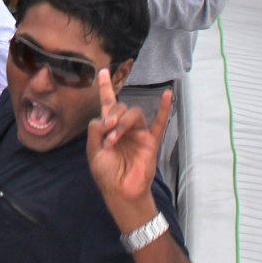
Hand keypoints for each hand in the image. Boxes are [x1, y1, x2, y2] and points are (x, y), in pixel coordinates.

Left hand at [88, 71, 171, 224]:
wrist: (120, 191)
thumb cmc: (106, 172)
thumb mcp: (93, 150)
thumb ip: (95, 129)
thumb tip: (107, 117)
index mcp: (109, 127)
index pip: (108, 102)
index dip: (105, 87)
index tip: (103, 71)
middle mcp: (124, 126)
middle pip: (121, 106)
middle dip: (112, 117)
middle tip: (107, 134)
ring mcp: (139, 133)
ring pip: (134, 113)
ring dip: (123, 123)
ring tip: (114, 140)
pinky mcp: (151, 141)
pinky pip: (160, 122)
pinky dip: (164, 108)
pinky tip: (168, 95)